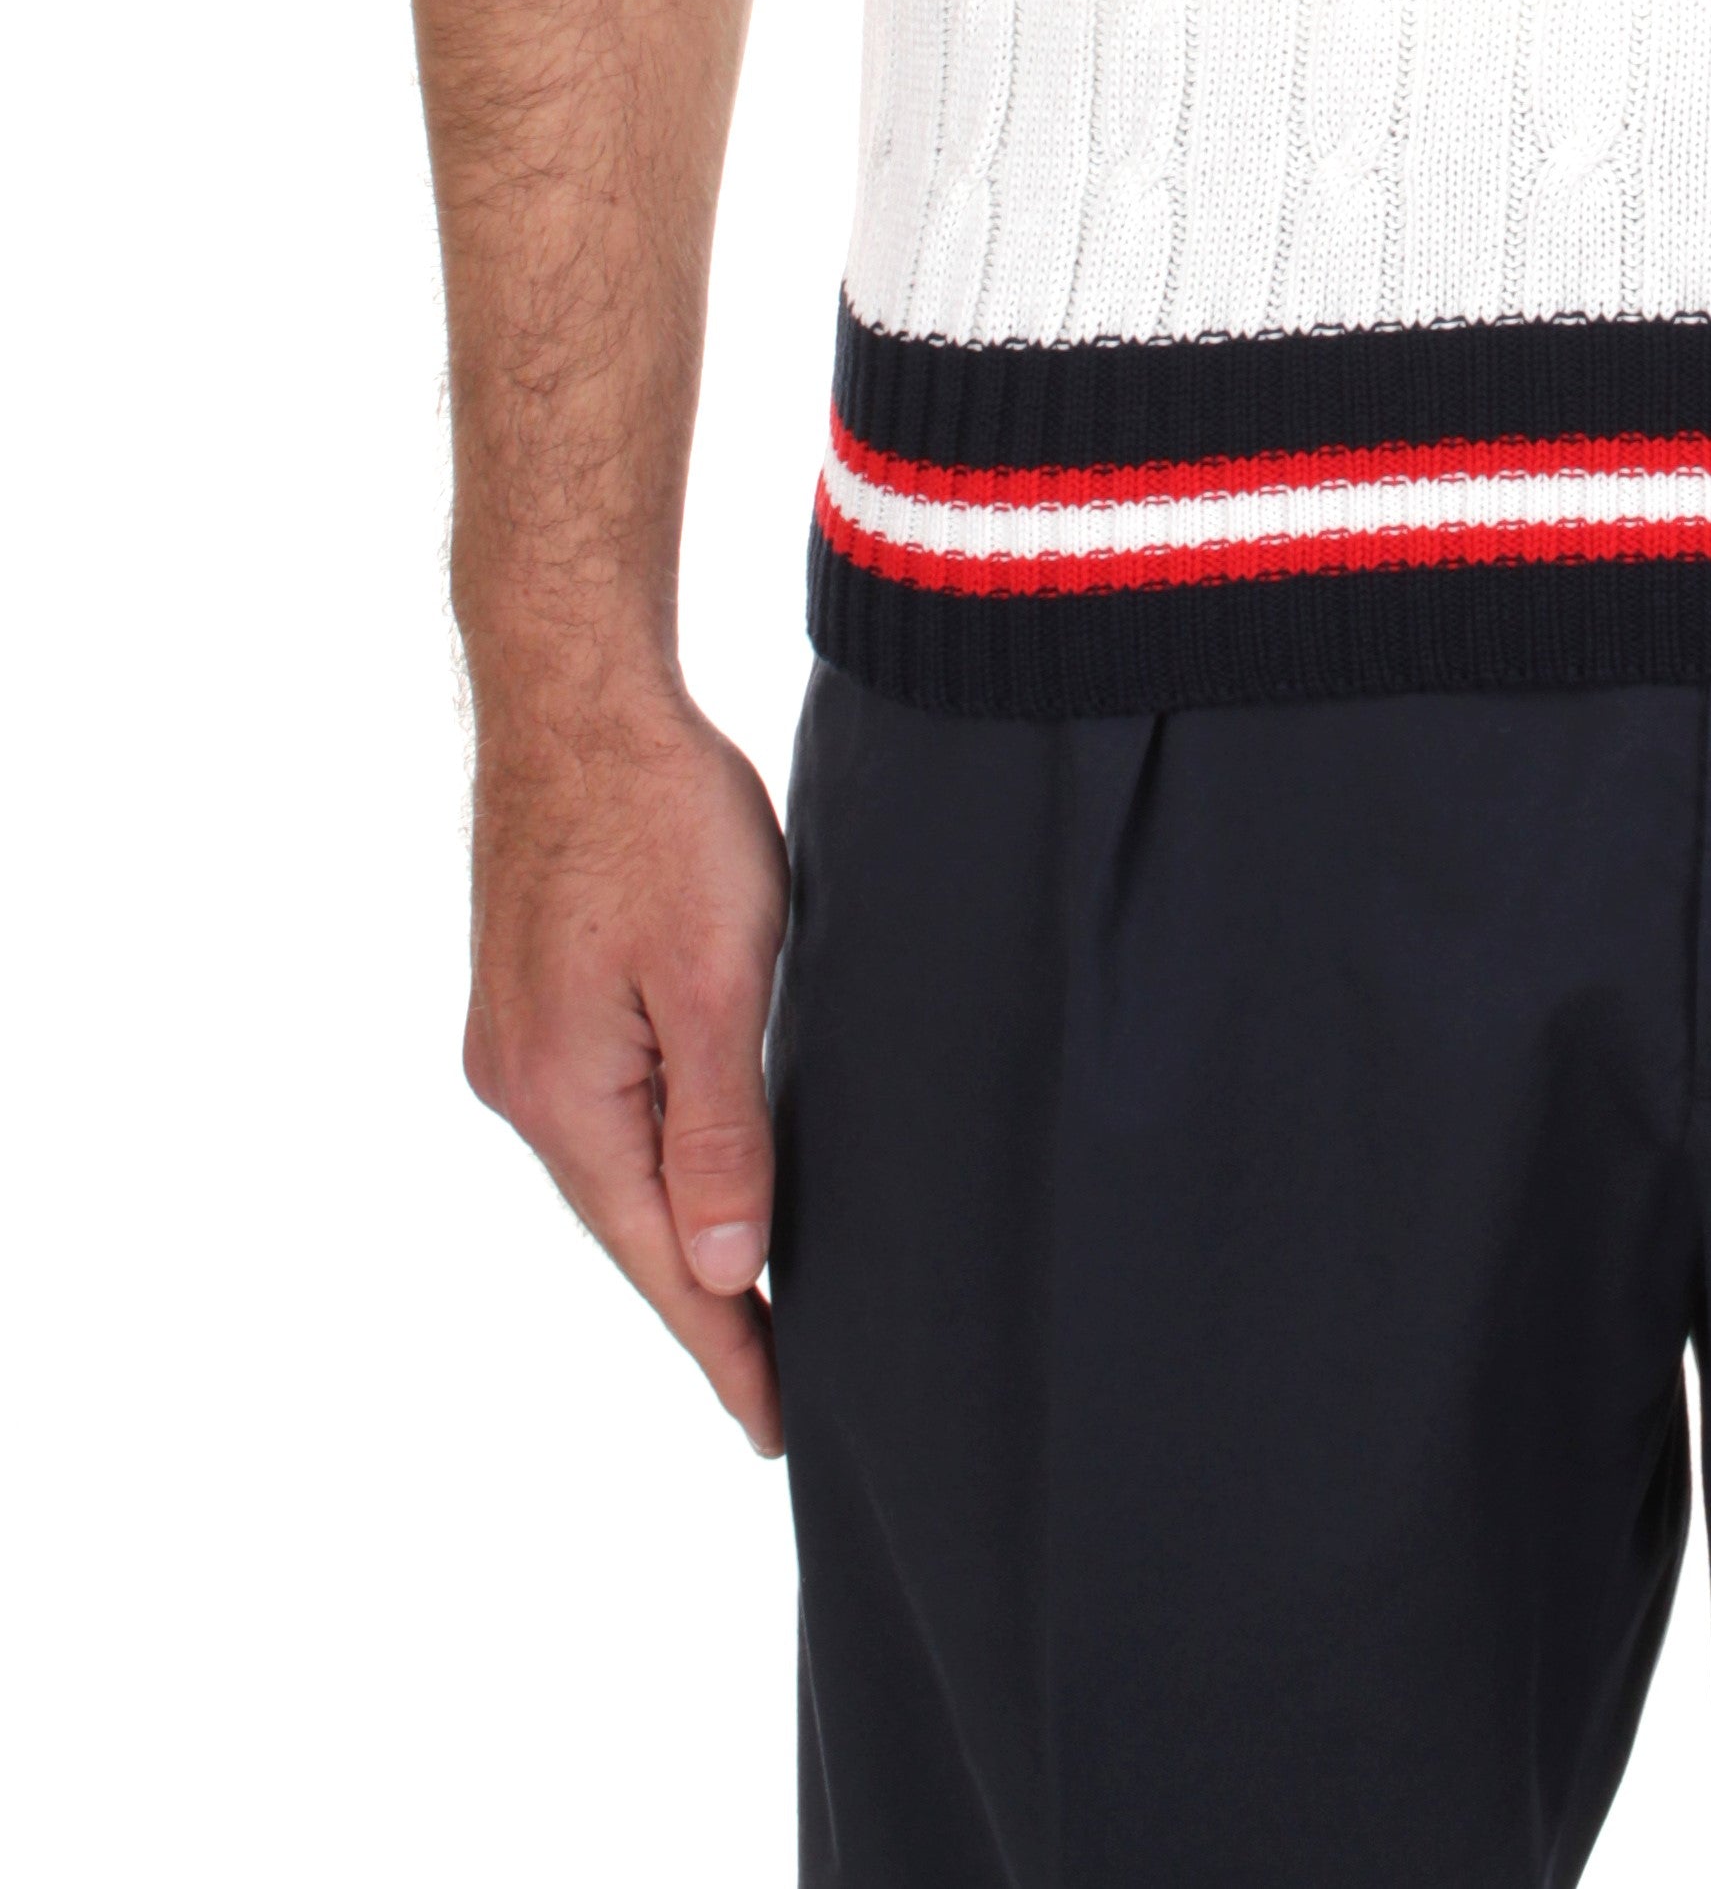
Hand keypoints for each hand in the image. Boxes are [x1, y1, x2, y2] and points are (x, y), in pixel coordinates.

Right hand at [463, 677, 791, 1454]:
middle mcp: (523, 1084)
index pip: (659, 1261)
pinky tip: (696, 1172)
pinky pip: (606, 1109)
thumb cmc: (658, 816)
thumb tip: (723, 1265)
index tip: (779, 1429)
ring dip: (680, 1229)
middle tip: (782, 1387)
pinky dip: (655, 1156)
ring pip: (616, 1166)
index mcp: (566, 1097)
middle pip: (628, 1226)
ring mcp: (519, 1038)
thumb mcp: (714, 975)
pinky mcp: (534, 995)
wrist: (576, 691)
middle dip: (707, 1304)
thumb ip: (719, 1127)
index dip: (725, 1346)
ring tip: (752, 1300)